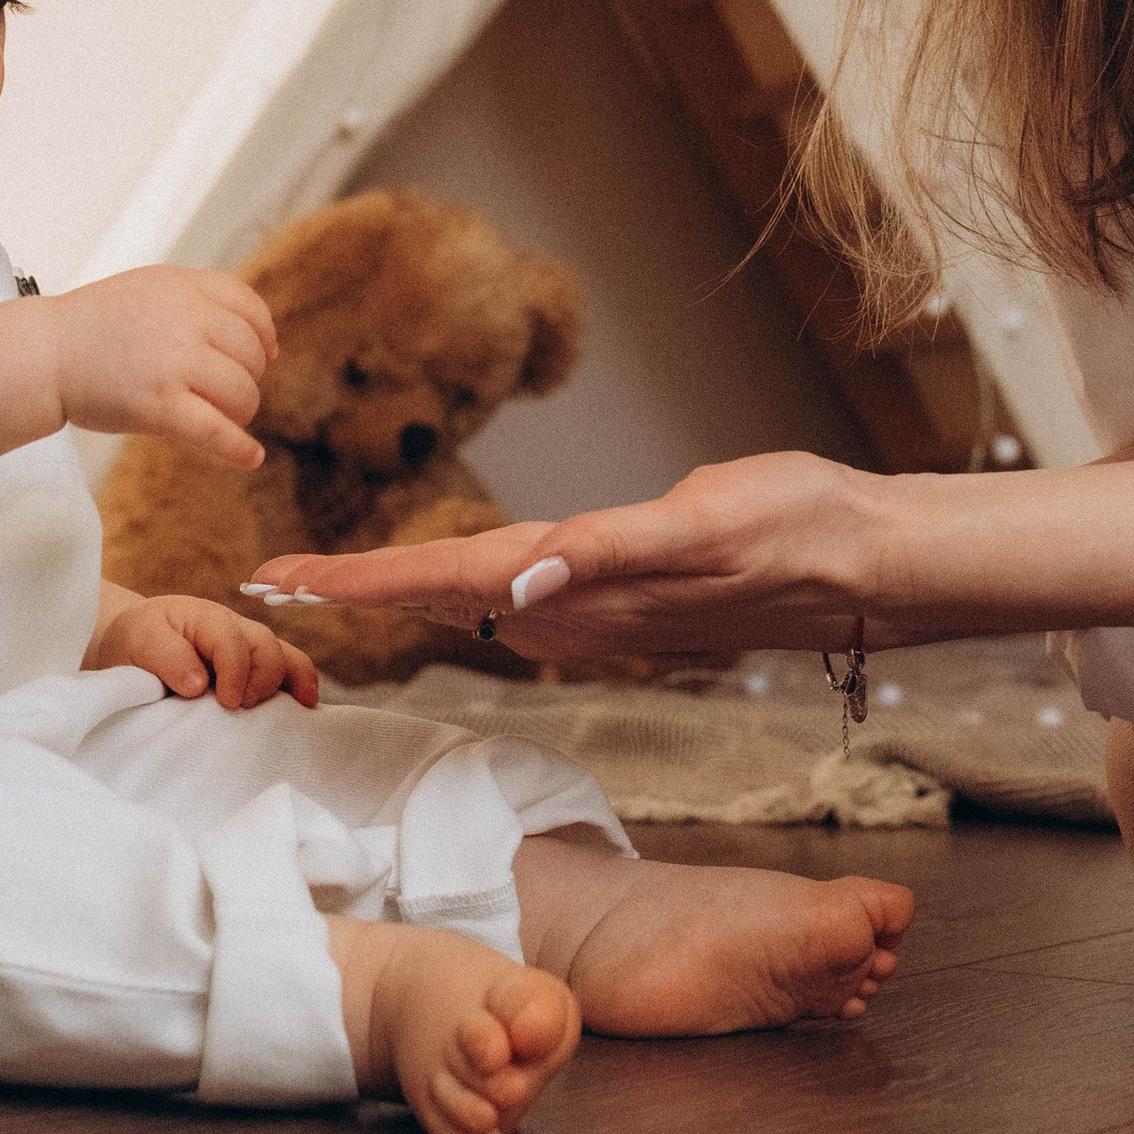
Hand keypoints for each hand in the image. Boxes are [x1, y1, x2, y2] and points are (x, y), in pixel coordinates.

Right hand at [46, 265, 275, 465]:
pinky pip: (216, 430)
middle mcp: (186, 319)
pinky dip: (238, 448)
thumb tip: (253, 333)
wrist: (46, 353)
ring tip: (225, 417)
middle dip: (246, 377)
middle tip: (228, 391)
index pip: (248, 306)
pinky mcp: (160, 405)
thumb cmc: (91, 326)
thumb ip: (195, 300)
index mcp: (184, 287)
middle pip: (249, 354)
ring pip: (241, 392)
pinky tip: (251, 457)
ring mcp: (174, 362)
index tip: (266, 353)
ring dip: (241, 410)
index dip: (263, 334)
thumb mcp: (148, 288)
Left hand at [95, 589, 320, 712]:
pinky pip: (290, 667)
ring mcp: (248, 646)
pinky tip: (307, 705)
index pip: (231, 640)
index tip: (228, 703)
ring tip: (288, 710)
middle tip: (241, 706)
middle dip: (262, 678)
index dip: (236, 672)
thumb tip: (198, 685)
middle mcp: (234, 627)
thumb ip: (165, 657)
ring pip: (285, 655)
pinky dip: (302, 683)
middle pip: (266, 645)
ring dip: (289, 682)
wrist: (138, 643)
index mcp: (204, 618)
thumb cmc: (138, 642)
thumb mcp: (138, 642)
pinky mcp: (255, 666)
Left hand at [242, 453, 886, 661]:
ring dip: (396, 594)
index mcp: (580, 585)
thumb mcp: (703, 524)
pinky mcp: (623, 598)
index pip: (442, 581)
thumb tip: (515, 581)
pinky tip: (443, 591)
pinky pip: (521, 598)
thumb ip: (610, 554)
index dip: (356, 583)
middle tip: (268, 582)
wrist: (865, 561)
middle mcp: (576, 608)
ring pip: (472, 602)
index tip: (281, 582)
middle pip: (439, 595)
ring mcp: (598, 609)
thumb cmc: (794, 525)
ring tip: (325, 583)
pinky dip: (462, 592)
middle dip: (351, 592)